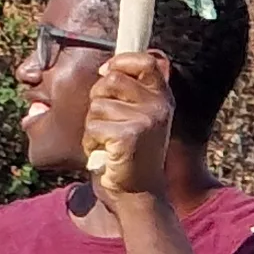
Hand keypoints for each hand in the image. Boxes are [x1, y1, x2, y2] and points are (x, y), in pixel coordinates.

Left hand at [82, 50, 176, 197]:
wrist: (139, 192)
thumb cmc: (130, 150)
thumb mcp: (138, 116)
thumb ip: (128, 91)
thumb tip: (103, 68)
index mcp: (162, 96)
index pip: (144, 61)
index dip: (120, 62)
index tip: (105, 73)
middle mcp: (159, 105)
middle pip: (110, 81)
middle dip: (98, 100)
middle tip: (108, 123)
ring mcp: (146, 120)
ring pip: (97, 106)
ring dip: (94, 126)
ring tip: (110, 143)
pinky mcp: (129, 136)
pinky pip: (93, 127)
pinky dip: (92, 142)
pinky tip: (107, 154)